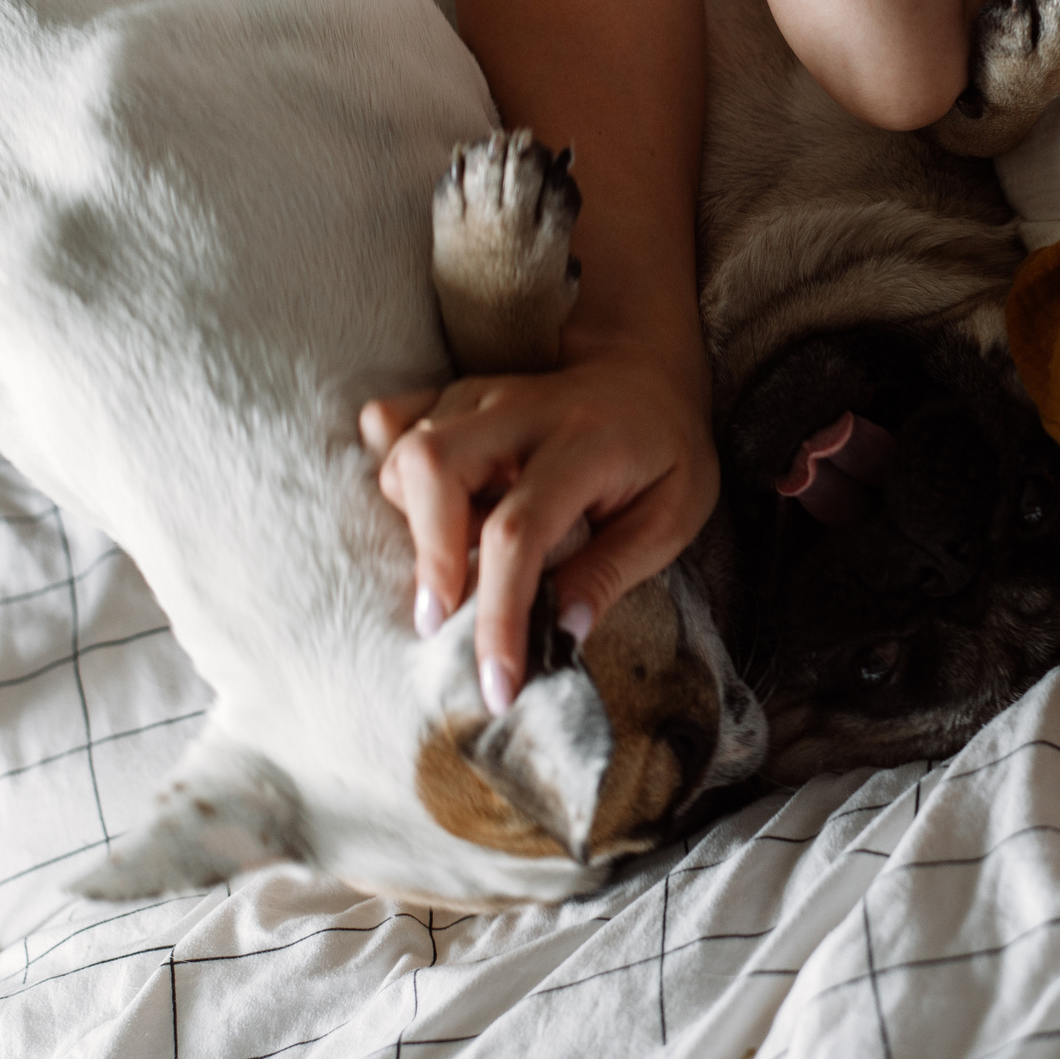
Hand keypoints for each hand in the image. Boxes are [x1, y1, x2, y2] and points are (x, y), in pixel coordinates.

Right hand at [362, 348, 718, 715]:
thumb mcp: (672, 516)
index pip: (519, 531)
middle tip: (440, 623)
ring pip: (405, 452)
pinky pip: (387, 421)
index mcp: (585, 443)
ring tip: (461, 560)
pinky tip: (425, 508)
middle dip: (426, 554)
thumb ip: (612, 573)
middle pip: (433, 465)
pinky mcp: (451, 395)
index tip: (496, 684)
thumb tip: (559, 635)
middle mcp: (520, 411)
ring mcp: (480, 396)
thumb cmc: (665, 452)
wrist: (648, 374)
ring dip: (415, 522)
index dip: (498, 614)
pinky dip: (388, 468)